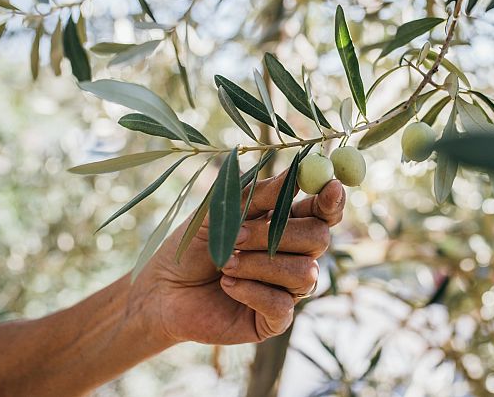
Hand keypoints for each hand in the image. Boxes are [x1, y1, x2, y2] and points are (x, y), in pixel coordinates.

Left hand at [131, 170, 345, 345]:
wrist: (162, 290)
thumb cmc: (192, 247)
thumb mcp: (221, 213)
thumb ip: (258, 196)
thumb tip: (295, 174)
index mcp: (286, 224)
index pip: (323, 212)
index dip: (331, 201)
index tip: (330, 187)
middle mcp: (294, 256)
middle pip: (319, 238)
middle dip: (277, 234)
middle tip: (238, 235)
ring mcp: (287, 289)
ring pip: (304, 273)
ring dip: (260, 264)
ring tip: (225, 263)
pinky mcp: (274, 320)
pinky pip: (282, 305)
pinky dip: (252, 291)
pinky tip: (227, 285)